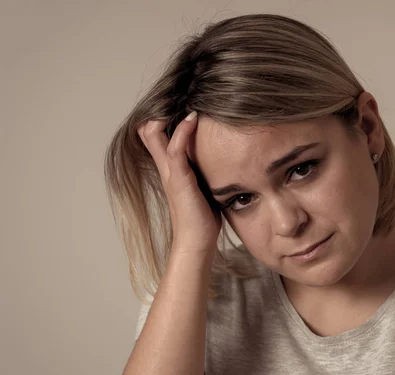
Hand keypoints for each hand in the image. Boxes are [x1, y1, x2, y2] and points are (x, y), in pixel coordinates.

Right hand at [138, 111, 220, 254]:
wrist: (197, 242)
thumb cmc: (203, 218)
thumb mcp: (204, 187)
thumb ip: (205, 171)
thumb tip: (223, 158)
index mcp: (171, 169)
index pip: (158, 136)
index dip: (165, 117)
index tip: (182, 99)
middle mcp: (166, 168)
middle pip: (150, 130)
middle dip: (162, 110)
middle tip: (179, 92)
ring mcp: (170, 172)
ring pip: (156, 134)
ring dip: (169, 114)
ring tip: (185, 97)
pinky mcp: (178, 179)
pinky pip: (175, 149)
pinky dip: (182, 131)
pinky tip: (193, 118)